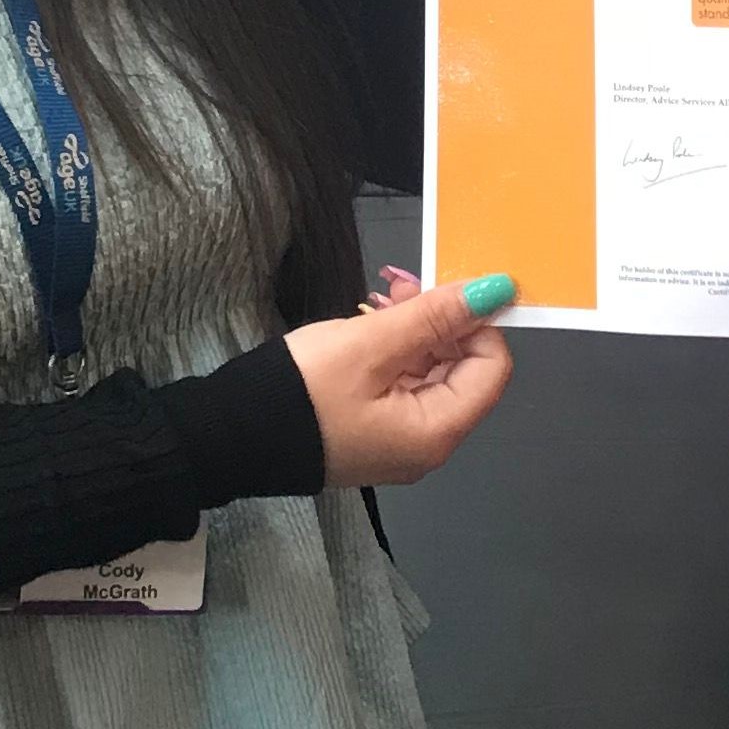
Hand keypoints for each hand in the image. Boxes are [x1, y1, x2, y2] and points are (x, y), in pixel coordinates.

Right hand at [287, 275, 518, 487]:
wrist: (232, 436)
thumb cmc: (302, 392)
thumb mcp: (370, 344)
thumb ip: (434, 316)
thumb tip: (496, 290)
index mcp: (436, 432)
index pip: (492, 368)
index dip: (478, 322)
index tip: (444, 287)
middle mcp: (428, 444)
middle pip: (464, 371)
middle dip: (442, 322)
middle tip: (402, 285)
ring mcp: (400, 440)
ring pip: (431, 373)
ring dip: (416, 331)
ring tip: (379, 298)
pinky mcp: (374, 431)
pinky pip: (403, 385)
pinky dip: (395, 351)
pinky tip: (369, 324)